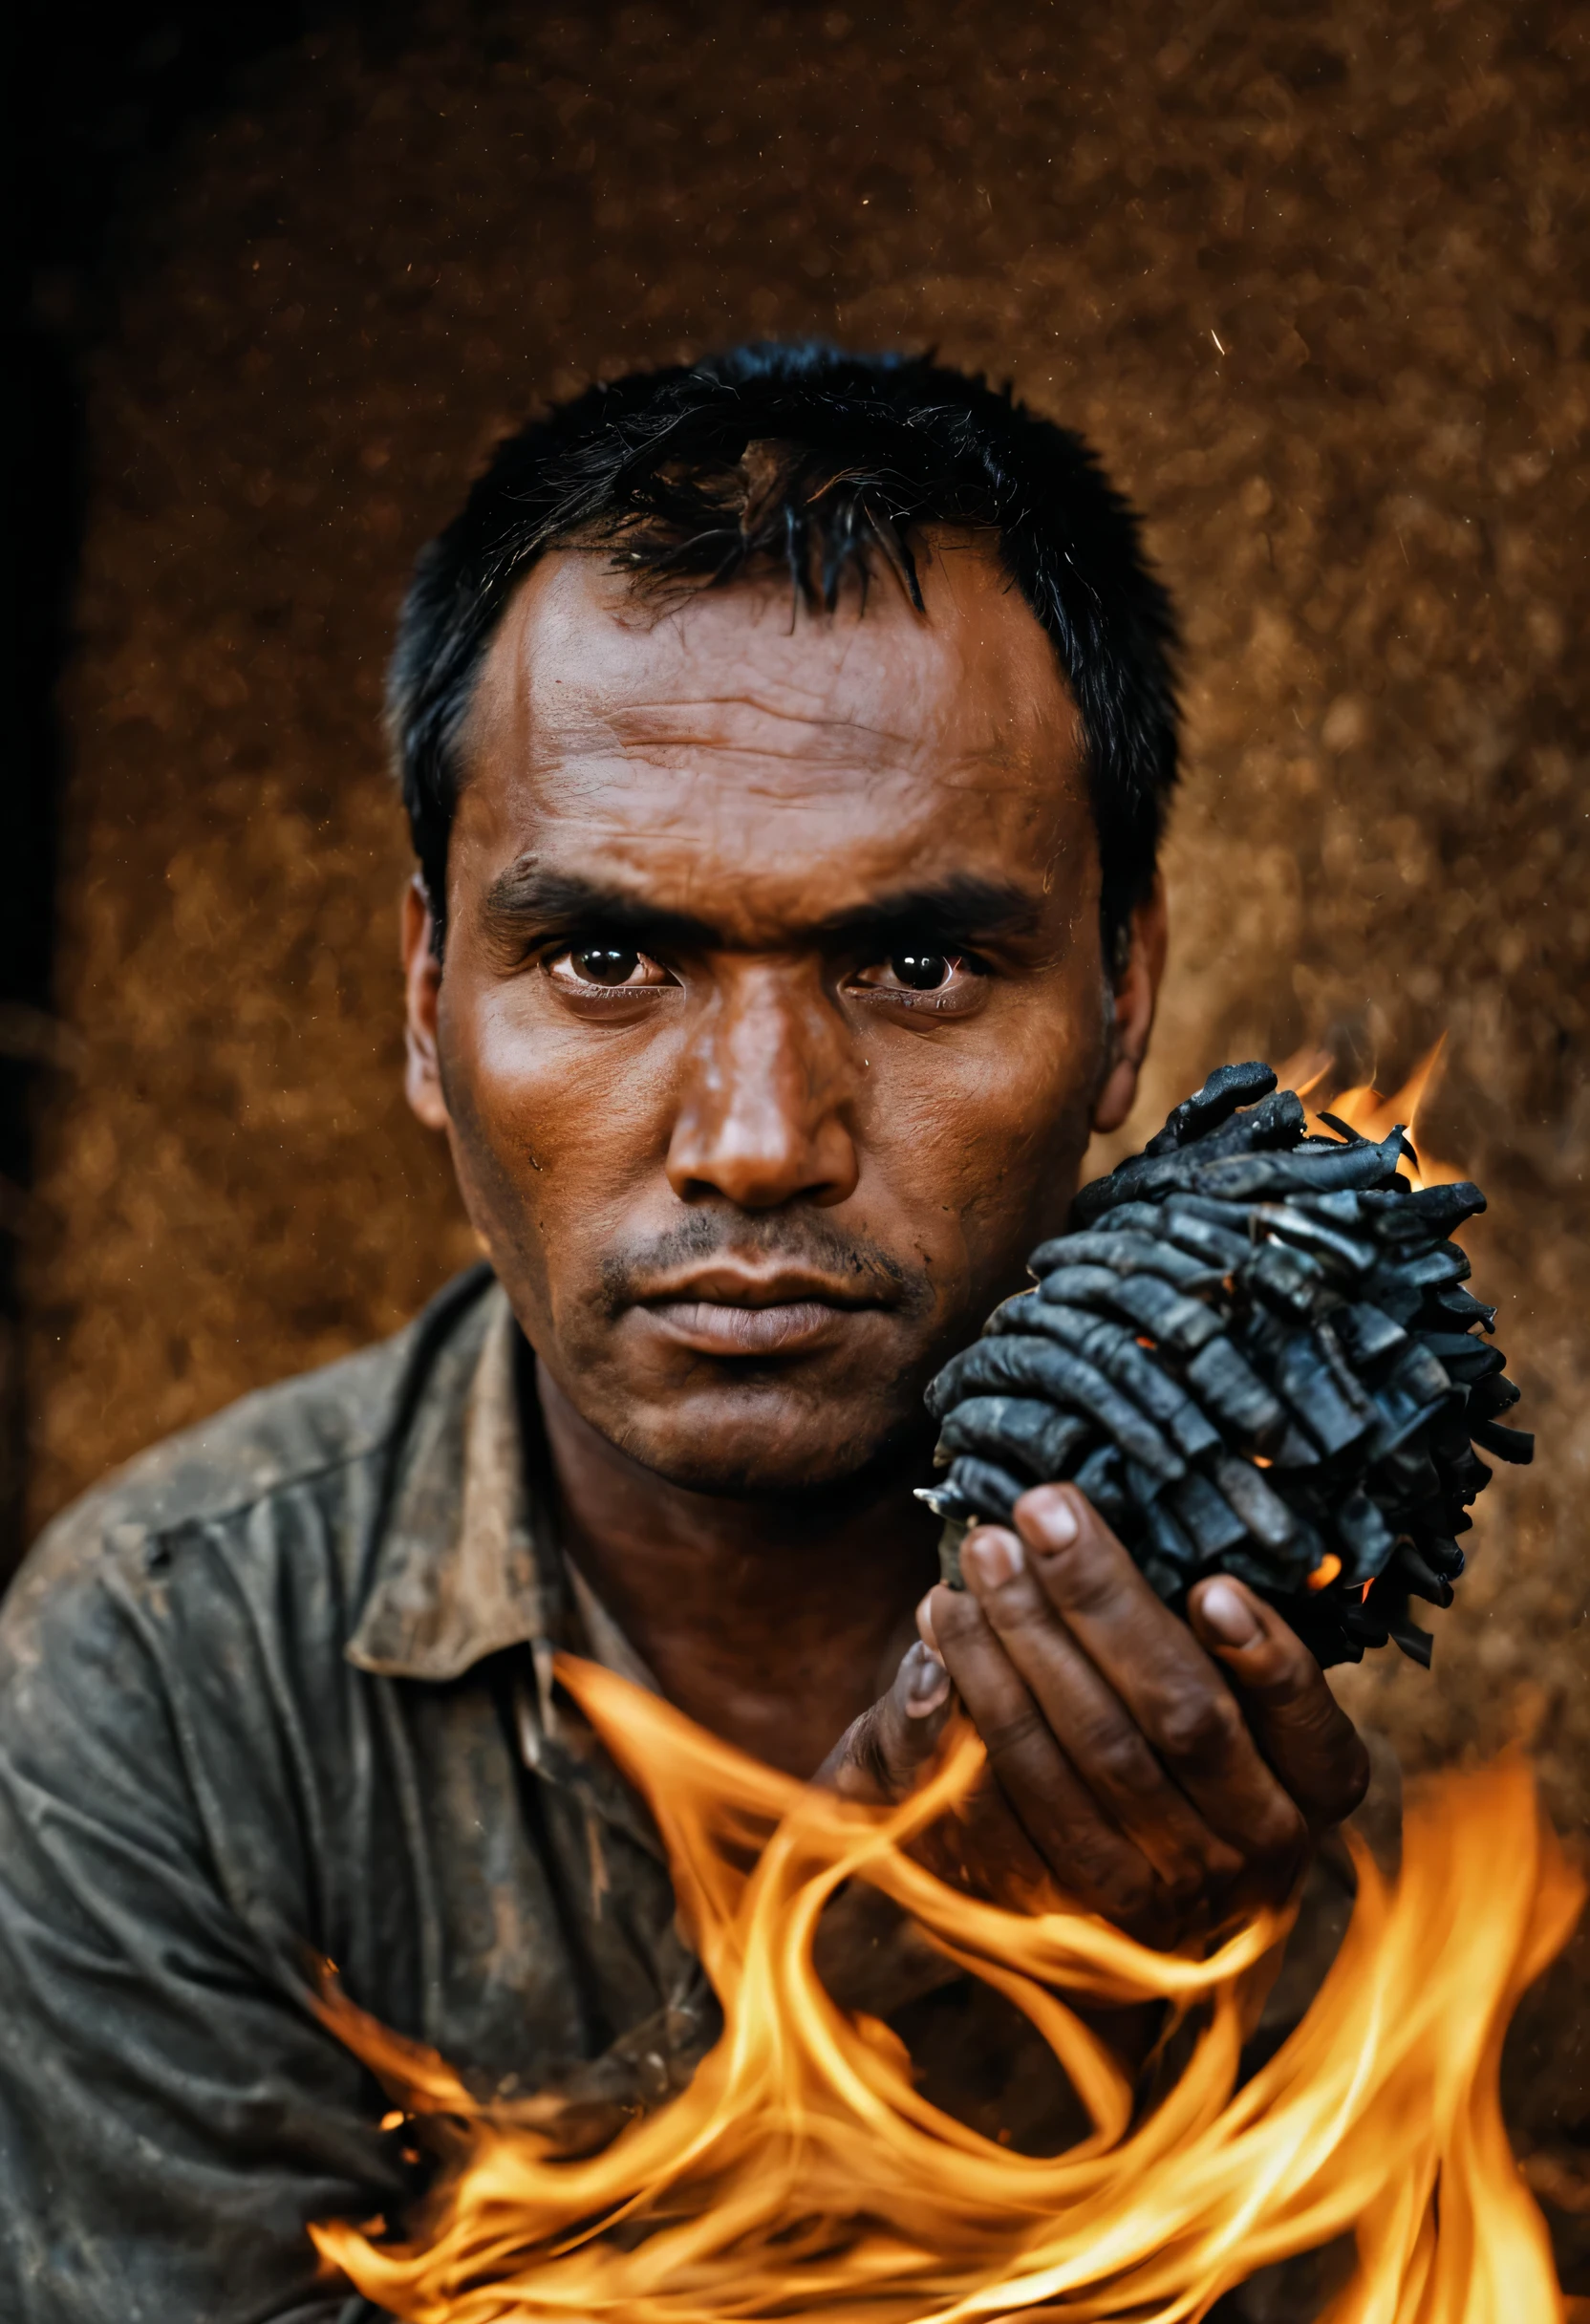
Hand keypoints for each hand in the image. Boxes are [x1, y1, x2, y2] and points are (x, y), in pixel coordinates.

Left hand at [824, 1483, 1369, 1945]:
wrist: (1118, 1894)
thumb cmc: (1186, 1738)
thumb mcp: (1249, 1697)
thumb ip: (1243, 1648)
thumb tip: (1215, 1595)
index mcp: (1316, 1784)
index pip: (1307, 1726)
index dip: (1267, 1660)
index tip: (1212, 1588)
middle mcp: (1255, 1849)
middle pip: (1181, 1717)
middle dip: (1103, 1601)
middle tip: (1040, 1511)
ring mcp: (1165, 1889)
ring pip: (1091, 1752)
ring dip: (1024, 1641)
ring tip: (984, 1555)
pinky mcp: (1071, 1906)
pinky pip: (1015, 1799)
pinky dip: (974, 1706)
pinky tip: (944, 1633)